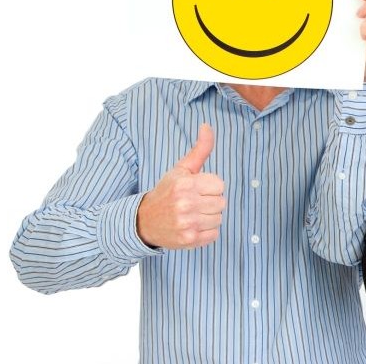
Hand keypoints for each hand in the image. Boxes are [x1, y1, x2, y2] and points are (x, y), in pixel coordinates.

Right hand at [137, 124, 225, 248]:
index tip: (196, 189)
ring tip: (192, 214)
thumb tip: (207, 125)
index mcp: (185, 184)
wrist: (144, 221)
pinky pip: (214, 234)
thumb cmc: (167, 191)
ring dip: (209, 217)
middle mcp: (185, 204)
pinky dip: (206, 232)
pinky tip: (192, 226)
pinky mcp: (189, 240)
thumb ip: (199, 149)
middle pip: (221, 203)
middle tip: (194, 202)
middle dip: (210, 202)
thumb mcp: (181, 169)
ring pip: (219, 219)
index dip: (210, 187)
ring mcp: (187, 224)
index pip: (219, 185)